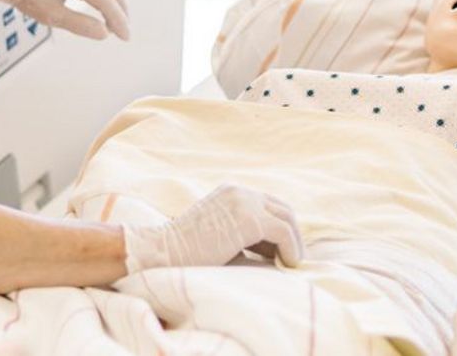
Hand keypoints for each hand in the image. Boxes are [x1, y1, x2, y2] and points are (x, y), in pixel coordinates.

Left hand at [0, 0, 129, 40]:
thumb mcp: (50, 15)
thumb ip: (79, 24)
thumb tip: (104, 33)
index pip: (106, 0)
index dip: (118, 20)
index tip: (124, 37)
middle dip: (122, 12)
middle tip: (122, 32)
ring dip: (118, 1)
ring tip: (115, 21)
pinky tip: (108, 4)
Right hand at [121, 184, 302, 272]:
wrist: (162, 253)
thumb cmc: (187, 253)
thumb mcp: (219, 235)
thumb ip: (244, 236)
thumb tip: (275, 252)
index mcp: (231, 192)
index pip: (269, 205)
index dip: (280, 228)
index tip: (280, 252)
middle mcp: (239, 192)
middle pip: (282, 208)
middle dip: (291, 234)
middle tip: (291, 258)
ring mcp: (244, 202)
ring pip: (287, 218)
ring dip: (294, 242)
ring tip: (291, 264)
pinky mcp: (248, 220)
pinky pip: (283, 232)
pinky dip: (291, 249)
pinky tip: (287, 264)